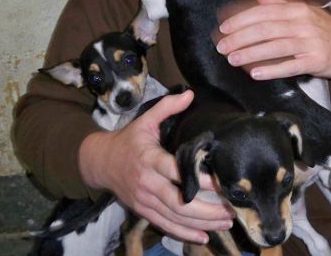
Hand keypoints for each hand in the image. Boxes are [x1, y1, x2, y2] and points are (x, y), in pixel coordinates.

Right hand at [79, 90, 233, 243]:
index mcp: (150, 160)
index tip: (221, 182)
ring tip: (226, 223)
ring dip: (202, 224)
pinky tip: (204, 237)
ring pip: (175, 218)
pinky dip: (185, 233)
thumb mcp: (145, 121)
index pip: (176, 172)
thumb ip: (167, 107)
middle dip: (207, 210)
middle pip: (179, 203)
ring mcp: (144, 201)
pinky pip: (165, 225)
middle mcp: (148, 184)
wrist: (99, 162)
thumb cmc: (128, 140)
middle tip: (231, 210)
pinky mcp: (143, 211)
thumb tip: (190, 93)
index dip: (198, 180)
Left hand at [216, 0, 330, 83]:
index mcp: (298, 9)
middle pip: (266, 28)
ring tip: (231, 60)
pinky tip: (255, 74)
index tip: (223, 29)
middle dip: (240, 37)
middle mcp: (304, 22)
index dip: (241, 20)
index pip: (264, 12)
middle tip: (221, 47)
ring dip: (250, 53)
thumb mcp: (306, 13)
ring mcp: (312, 42)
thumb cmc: (327, 33)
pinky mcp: (317, 61)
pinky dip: (272, 70)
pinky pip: (290, 66)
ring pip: (275, 47)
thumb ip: (280, 3)